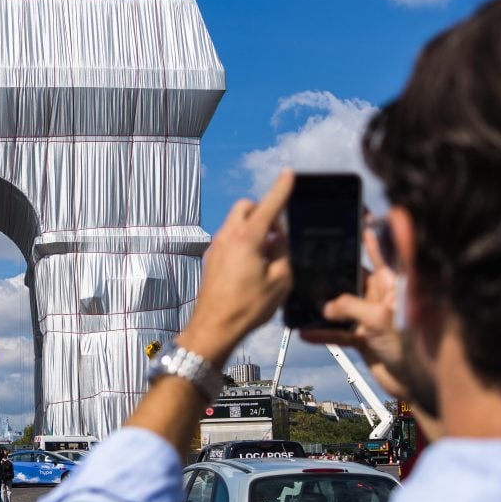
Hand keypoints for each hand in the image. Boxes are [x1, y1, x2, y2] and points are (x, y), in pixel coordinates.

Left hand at [177, 171, 293, 366]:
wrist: (213, 327)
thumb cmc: (246, 308)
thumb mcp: (280, 282)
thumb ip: (284, 255)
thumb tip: (280, 242)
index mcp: (247, 239)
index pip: (269, 205)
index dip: (282, 188)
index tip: (289, 174)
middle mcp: (228, 237)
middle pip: (246, 207)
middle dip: (264, 211)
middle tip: (278, 233)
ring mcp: (216, 248)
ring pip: (236, 223)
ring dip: (254, 228)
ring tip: (268, 254)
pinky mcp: (211, 259)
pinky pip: (230, 239)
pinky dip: (244, 241)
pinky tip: (254, 265)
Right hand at [301, 225, 408, 399]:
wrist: (417, 385)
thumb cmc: (411, 347)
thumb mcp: (378, 319)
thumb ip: (349, 307)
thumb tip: (325, 305)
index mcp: (395, 283)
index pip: (383, 251)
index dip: (371, 233)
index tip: (358, 215)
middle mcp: (384, 296)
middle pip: (355, 276)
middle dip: (335, 269)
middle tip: (312, 257)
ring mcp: (373, 316)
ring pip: (342, 304)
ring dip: (324, 304)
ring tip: (301, 295)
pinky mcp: (364, 337)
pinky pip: (339, 331)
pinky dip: (323, 332)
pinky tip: (305, 332)